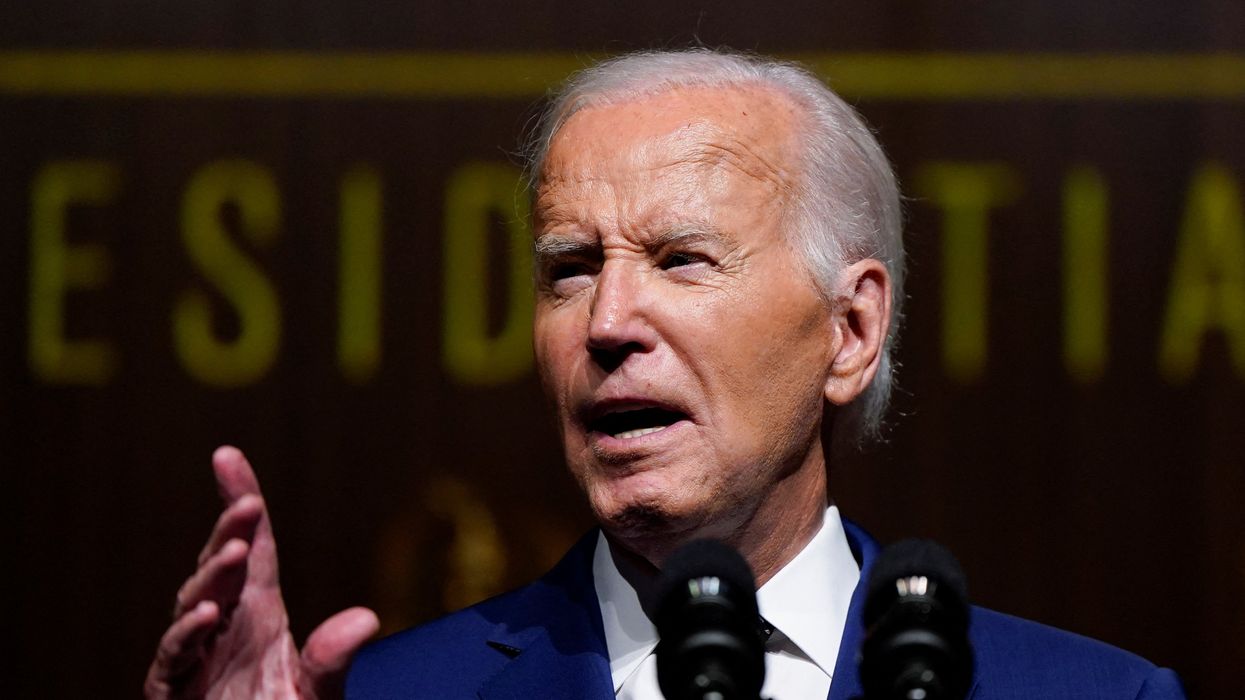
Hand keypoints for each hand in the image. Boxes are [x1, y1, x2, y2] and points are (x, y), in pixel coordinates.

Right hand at [145, 446, 379, 699]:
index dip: (239, 502)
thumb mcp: (315, 694)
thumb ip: (332, 659)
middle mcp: (224, 626)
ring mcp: (196, 656)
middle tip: (248, 504)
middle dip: (229, 532)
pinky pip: (175, 656)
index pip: (252, 547)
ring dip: (212, 577)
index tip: (226, 455)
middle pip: (222, 567)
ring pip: (194, 603)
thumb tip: (367, 618)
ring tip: (235, 555)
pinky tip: (207, 615)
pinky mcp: (173, 690)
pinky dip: (187, 635)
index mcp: (258, 613)